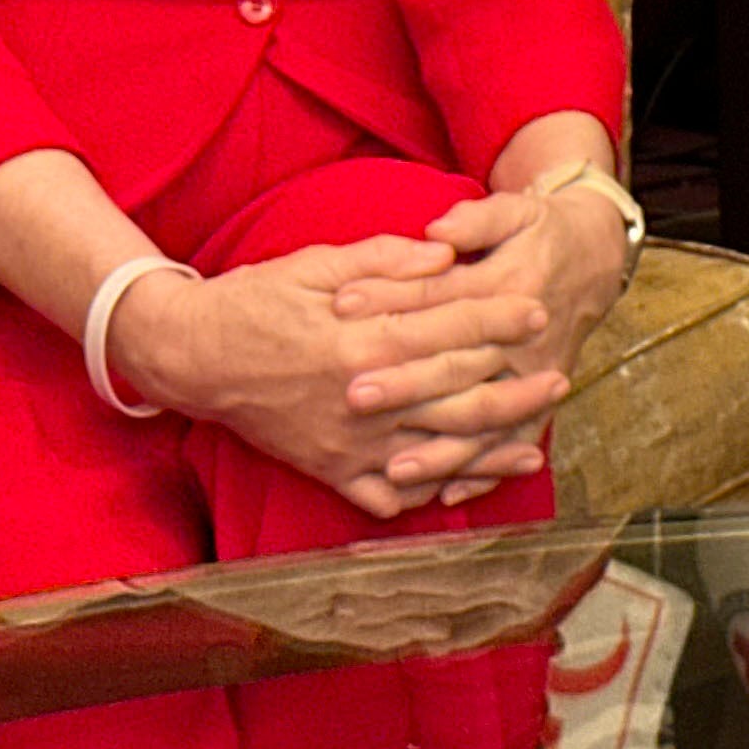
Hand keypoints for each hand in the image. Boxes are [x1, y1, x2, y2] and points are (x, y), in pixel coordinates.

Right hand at [111, 239, 568, 520]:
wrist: (190, 354)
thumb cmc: (254, 300)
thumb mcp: (316, 263)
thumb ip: (385, 260)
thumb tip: (446, 254)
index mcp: (360, 340)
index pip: (448, 331)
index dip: (497, 321)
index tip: (537, 312)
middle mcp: (361, 398)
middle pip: (455, 397)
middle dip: (513, 388)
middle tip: (558, 377)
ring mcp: (345, 442)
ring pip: (434, 453)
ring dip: (489, 452)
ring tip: (535, 445)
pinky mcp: (327, 469)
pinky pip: (386, 494)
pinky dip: (427, 493)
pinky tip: (462, 489)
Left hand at [330, 180, 631, 507]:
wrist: (593, 258)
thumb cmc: (540, 233)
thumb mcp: (514, 212)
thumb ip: (475, 220)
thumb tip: (437, 230)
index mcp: (512, 287)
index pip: (443, 298)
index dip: (392, 299)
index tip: (341, 305)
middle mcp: (525, 341)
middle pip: (458, 368)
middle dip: (406, 385)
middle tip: (354, 396)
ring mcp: (533, 377)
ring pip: (484, 422)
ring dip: (441, 451)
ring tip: (395, 469)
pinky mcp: (538, 401)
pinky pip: (508, 445)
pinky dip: (480, 475)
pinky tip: (444, 496)